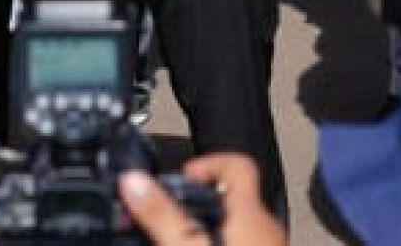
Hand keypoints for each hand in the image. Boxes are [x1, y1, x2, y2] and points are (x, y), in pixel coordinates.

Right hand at [118, 153, 285, 245]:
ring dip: (206, 230)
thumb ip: (161, 217)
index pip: (238, 164)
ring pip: (237, 229)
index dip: (208, 163)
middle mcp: (266, 230)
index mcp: (250, 214)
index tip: (182, 177)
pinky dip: (218, 245)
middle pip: (234, 199)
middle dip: (198, 206)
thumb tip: (134, 181)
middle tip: (169, 220)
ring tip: (175, 240)